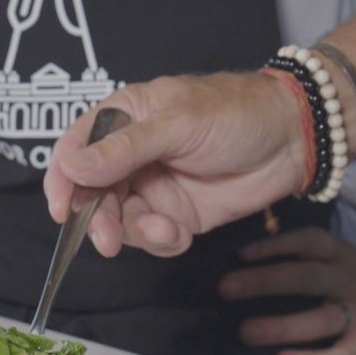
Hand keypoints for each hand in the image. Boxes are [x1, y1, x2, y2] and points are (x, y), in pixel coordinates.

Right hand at [44, 71, 310, 257]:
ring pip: (121, 220)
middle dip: (98, 219)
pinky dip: (161, 242)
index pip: (76, 148)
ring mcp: (154, 186)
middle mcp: (132, 154)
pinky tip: (181, 234)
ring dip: (135, 233)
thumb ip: (125, 149)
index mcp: (124, 117)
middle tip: (109, 240)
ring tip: (167, 231)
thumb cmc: (237, 112)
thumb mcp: (178, 124)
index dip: (63, 178)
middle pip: (93, 193)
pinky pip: (153, 236)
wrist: (294, 139)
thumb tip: (72, 166)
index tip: (61, 207)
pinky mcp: (177, 213)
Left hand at [217, 227, 355, 354]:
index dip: (273, 245)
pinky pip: (338, 354)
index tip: (239, 253)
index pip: (306, 241)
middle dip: (263, 281)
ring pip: (319, 318)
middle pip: (305, 277)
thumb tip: (245, 266)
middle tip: (225, 288)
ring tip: (245, 331)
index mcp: (339, 255)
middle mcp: (348, 279)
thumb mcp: (341, 258)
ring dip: (280, 325)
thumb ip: (306, 260)